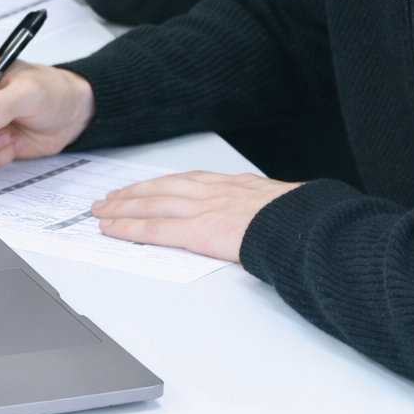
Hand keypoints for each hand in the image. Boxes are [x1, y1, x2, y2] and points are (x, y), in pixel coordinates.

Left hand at [90, 171, 301, 261]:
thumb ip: (262, 212)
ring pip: (153, 204)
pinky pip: (156, 229)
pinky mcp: (200, 230)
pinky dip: (130, 228)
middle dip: (133, 194)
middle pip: (163, 189)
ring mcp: (206, 209)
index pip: (187, 183)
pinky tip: (113, 229)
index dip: (161, 186)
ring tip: (103, 211)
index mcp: (235, 186)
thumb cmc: (303, 222)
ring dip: (124, 208)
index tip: (145, 189)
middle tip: (110, 199)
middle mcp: (215, 191)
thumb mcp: (282, 208)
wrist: (310, 227)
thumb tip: (262, 222)